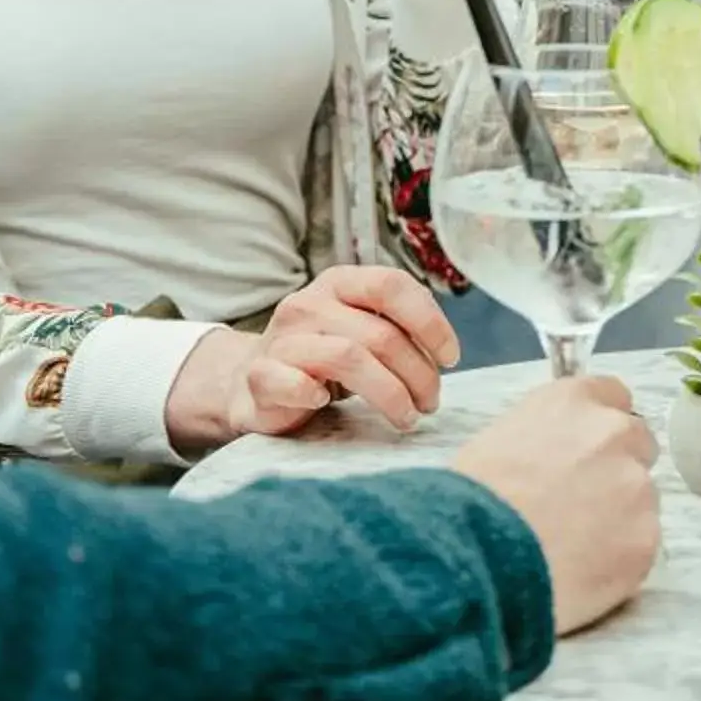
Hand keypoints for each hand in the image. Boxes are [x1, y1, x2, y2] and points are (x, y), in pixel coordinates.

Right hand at [166, 265, 460, 451]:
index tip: (451, 358)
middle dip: (418, 374)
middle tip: (430, 403)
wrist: (249, 382)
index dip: (430, 321)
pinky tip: (325, 405)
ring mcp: (281, 339)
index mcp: (340, 283)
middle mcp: (309, 303)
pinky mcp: (259, 376)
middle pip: (380, 334)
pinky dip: (311, 394)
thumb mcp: (360, 330)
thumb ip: (395, 329)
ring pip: (348, 358)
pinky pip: (288, 381)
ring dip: (389, 394)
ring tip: (407, 417)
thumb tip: (444, 353)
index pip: (392, 284)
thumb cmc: (321, 359)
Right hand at [452, 376, 662, 635]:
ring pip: (641, 501)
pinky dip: (618, 561)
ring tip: (572, 549)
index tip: (588, 451)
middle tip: (580, 505)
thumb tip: (555, 460)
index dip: (599, 428)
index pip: (613, 396)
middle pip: (638, 445)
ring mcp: (636, 487)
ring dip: (618, 519)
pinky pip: (639, 546)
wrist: (475, 559)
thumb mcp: (498, 442)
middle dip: (617, 471)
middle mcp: (614, 433)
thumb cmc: (470, 501)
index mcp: (573, 401)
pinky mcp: (646, 539)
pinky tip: (581, 572)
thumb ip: (545, 439)